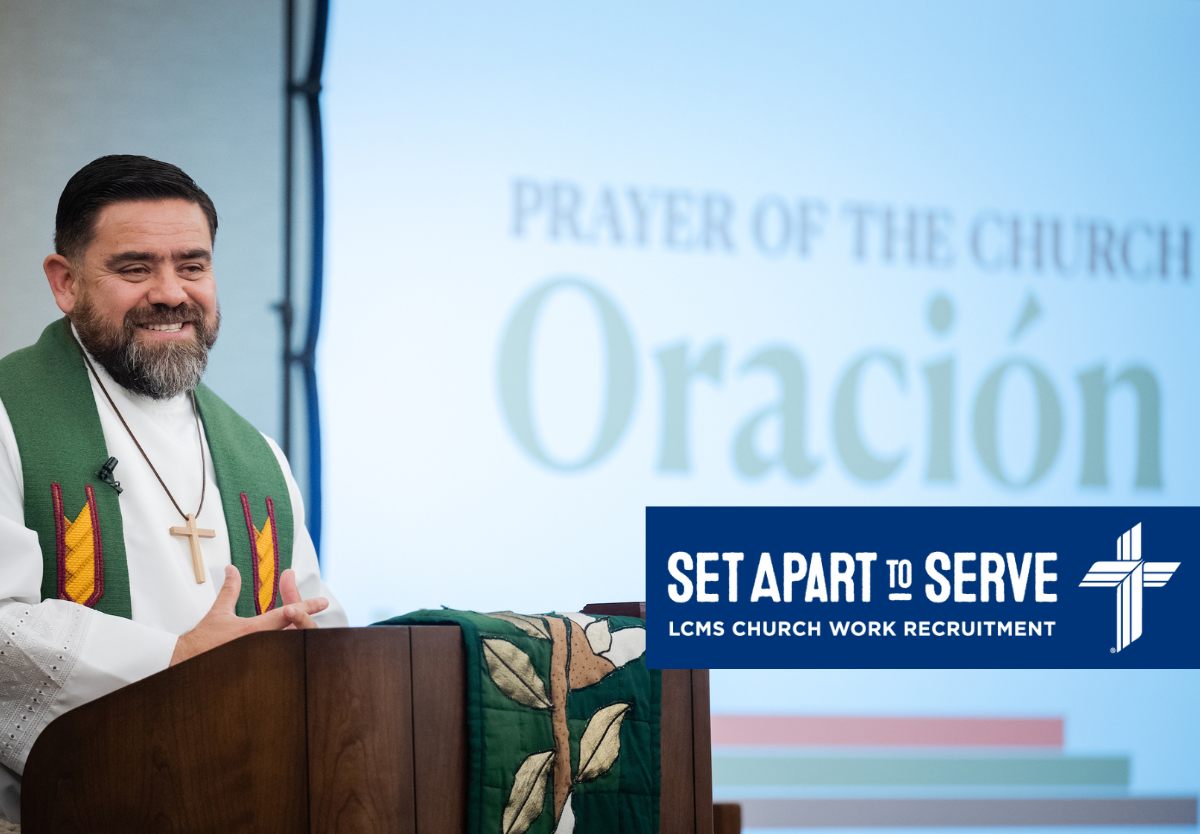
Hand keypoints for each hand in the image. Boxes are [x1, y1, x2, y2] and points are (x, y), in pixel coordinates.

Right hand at [170, 565, 328, 665]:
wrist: (185, 663)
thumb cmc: (203, 640)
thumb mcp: (219, 612)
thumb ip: (230, 590)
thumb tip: (232, 570)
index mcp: (254, 630)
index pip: (287, 615)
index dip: (306, 606)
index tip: (322, 602)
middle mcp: (261, 645)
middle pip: (293, 632)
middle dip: (306, 623)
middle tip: (318, 612)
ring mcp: (259, 658)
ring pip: (287, 646)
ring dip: (296, 637)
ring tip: (306, 629)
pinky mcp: (255, 671)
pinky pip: (278, 661)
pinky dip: (286, 652)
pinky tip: (292, 649)